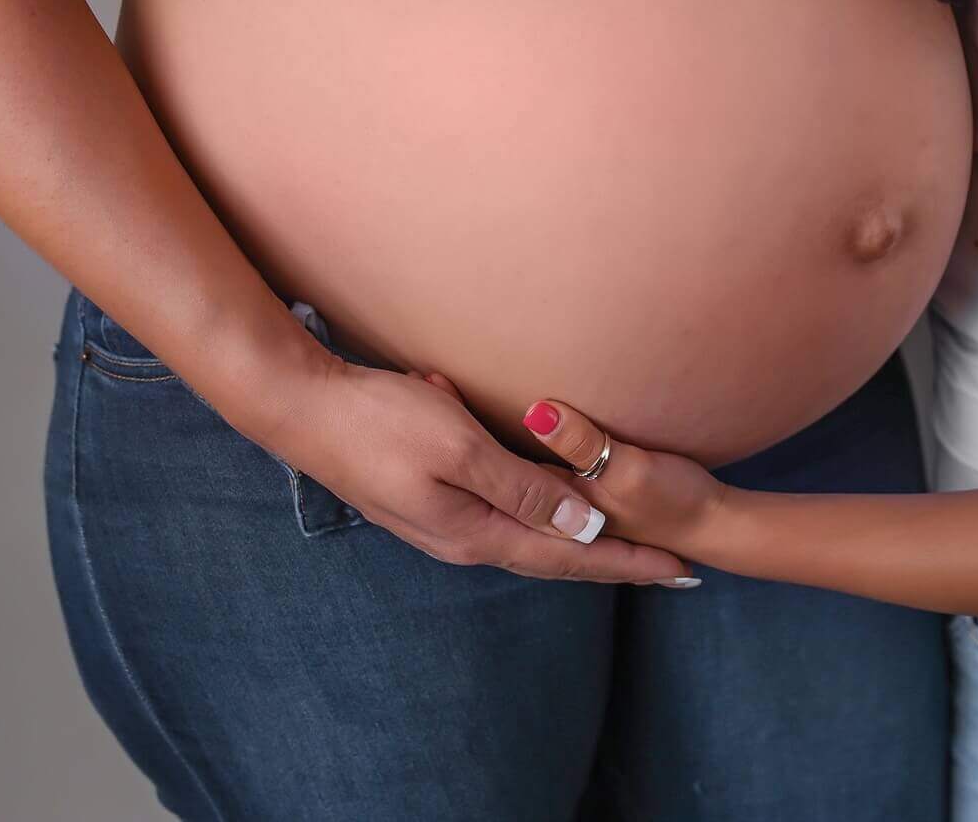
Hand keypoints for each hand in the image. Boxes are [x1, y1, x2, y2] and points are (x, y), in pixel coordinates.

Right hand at [245, 343, 694, 582]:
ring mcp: (446, 520)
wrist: (302, 409)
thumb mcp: (460, 449)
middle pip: (555, 556)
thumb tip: (582, 526)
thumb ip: (522, 489)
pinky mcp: (433, 496)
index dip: (626, 561)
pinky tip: (556, 502)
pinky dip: (543, 514)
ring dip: (580, 541)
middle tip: (666, 565)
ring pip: (531, 535)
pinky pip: (505, 511)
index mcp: (476, 531)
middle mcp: (465, 536)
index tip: (676, 567)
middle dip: (614, 560)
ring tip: (626, 543)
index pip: (570, 555)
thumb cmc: (381, 420)